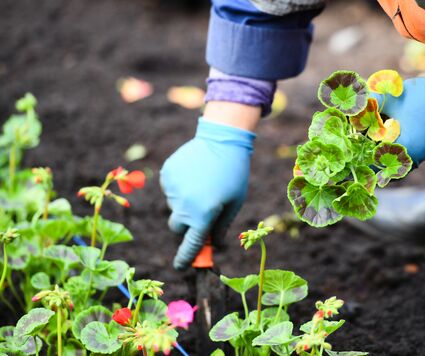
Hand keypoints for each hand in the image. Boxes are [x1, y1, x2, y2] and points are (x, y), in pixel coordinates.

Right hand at [160, 118, 255, 269]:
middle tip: (202, 211)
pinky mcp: (166, 176)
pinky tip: (194, 174)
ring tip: (203, 183)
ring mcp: (172, 190)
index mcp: (202, 215)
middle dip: (187, 226)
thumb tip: (212, 245)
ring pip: (175, 207)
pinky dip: (180, 187)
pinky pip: (171, 190)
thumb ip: (221, 227)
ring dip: (185, 203)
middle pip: (177, 228)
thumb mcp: (234, 204)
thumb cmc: (234, 175)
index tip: (181, 267)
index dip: (185, 259)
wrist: (222, 140)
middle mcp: (183, 206)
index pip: (190, 245)